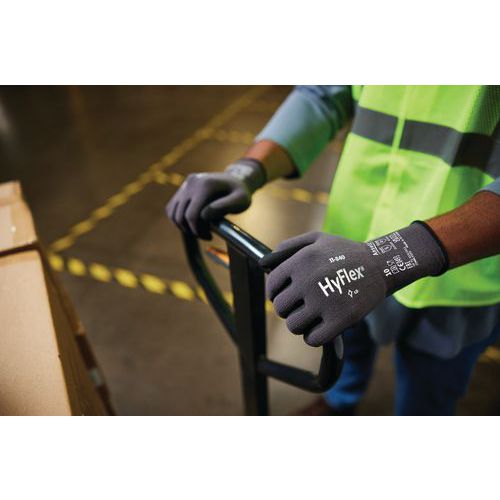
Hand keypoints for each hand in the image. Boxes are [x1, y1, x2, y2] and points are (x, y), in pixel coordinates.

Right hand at [166, 159, 265, 239]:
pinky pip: (171, 208)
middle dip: (191, 230)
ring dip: (183, 226)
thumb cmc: (240, 193)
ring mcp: (185, 184)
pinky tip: (191, 223)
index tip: (209, 236)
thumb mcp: (241, 200)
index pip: (191, 215)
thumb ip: (225, 206)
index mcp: (205, 185)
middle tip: (205, 235)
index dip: (197, 230)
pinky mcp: (182, 188)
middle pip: (181, 215)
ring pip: (173, 213)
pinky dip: (177, 219)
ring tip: (198, 230)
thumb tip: (204, 215)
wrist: (235, 180)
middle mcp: (192, 182)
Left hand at [260, 224, 446, 345]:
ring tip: (312, 317)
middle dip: (288, 309)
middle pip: (280, 308)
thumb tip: (264, 263)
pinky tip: (322, 328)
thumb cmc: (345, 252)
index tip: (285, 297)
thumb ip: (288, 247)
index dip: (275, 293)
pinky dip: (314, 337)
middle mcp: (308, 281)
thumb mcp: (317, 239)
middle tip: (301, 307)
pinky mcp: (340, 319)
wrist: (381, 265)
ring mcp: (324, 301)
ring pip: (293, 325)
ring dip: (300, 324)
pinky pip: (312, 339)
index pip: (272, 286)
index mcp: (300, 261)